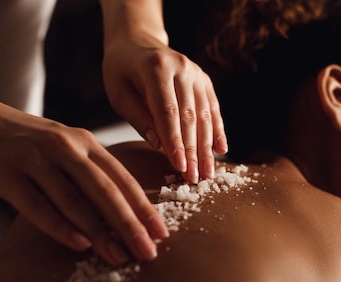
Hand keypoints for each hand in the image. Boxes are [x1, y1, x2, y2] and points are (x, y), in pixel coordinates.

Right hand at [0, 100, 167, 265]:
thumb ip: (92, 173)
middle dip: (130, 225)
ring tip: (119, 257)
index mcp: (86, 143)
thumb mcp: (66, 148)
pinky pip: (37, 206)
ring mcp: (36, 160)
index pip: (122, 179)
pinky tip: (79, 244)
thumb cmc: (28, 142)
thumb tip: (125, 211)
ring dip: (100, 232)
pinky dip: (60, 226)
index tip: (162, 234)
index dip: (144, 207)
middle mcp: (66, 148)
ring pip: (75, 201)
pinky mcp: (8, 174)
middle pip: (106, 191)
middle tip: (149, 252)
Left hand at [102, 33, 227, 183]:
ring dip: (207, 147)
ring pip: (205, 115)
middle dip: (193, 151)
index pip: (168, 112)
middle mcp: (182, 68)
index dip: (175, 141)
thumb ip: (139, 118)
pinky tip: (221, 151)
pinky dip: (217, 131)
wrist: (138, 43)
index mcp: (156, 68)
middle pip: (190, 116)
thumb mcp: (119, 94)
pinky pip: (213, 109)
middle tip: (194, 178)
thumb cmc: (123, 71)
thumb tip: (160, 145)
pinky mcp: (205, 81)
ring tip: (207, 172)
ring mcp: (197, 74)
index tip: (179, 166)